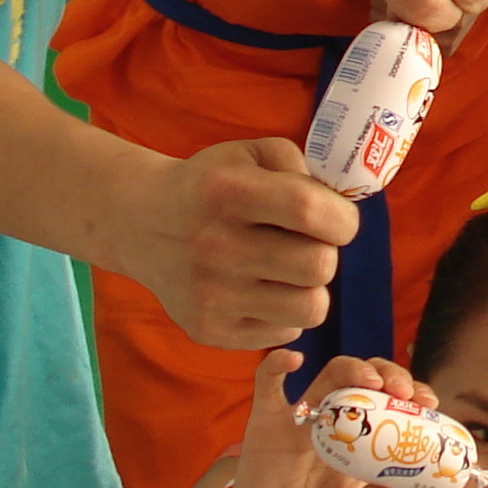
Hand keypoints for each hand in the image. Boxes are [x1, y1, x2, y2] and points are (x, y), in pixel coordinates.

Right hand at [115, 137, 356, 349]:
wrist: (143, 222)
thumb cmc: (216, 184)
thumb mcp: (256, 154)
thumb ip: (305, 170)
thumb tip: (344, 208)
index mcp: (228, 193)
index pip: (312, 211)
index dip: (343, 218)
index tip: (337, 218)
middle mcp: (215, 247)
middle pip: (320, 266)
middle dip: (327, 251)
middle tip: (307, 242)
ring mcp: (210, 295)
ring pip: (312, 309)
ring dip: (312, 287)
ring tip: (290, 268)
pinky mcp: (208, 330)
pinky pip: (286, 333)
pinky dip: (286, 312)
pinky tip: (263, 289)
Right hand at [232, 350, 415, 487]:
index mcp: (368, 441)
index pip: (397, 402)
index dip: (414, 395)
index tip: (428, 404)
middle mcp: (339, 422)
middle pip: (369, 378)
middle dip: (391, 375)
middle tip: (403, 390)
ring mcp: (303, 419)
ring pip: (331, 374)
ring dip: (354, 368)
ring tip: (371, 380)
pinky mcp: (265, 424)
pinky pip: (266, 385)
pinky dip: (276, 364)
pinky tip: (292, 358)